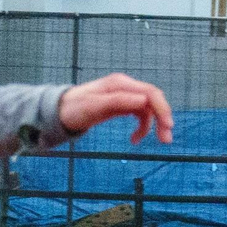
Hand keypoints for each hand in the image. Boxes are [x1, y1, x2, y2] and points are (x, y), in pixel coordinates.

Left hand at [58, 73, 173, 143]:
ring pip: (148, 109)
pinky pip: (139, 114)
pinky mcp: (122, 105)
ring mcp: (124, 95)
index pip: (150, 93)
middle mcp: (125, 87)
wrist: (59, 112)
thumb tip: (144, 100)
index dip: (162, 109)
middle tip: (166, 139)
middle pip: (153, 100)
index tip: (167, 127)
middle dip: (162, 119)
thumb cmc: (73, 109)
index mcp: (120, 84)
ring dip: (153, 126)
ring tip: (148, 142)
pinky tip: (134, 139)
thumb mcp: (93, 107)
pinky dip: (141, 126)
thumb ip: (117, 102)